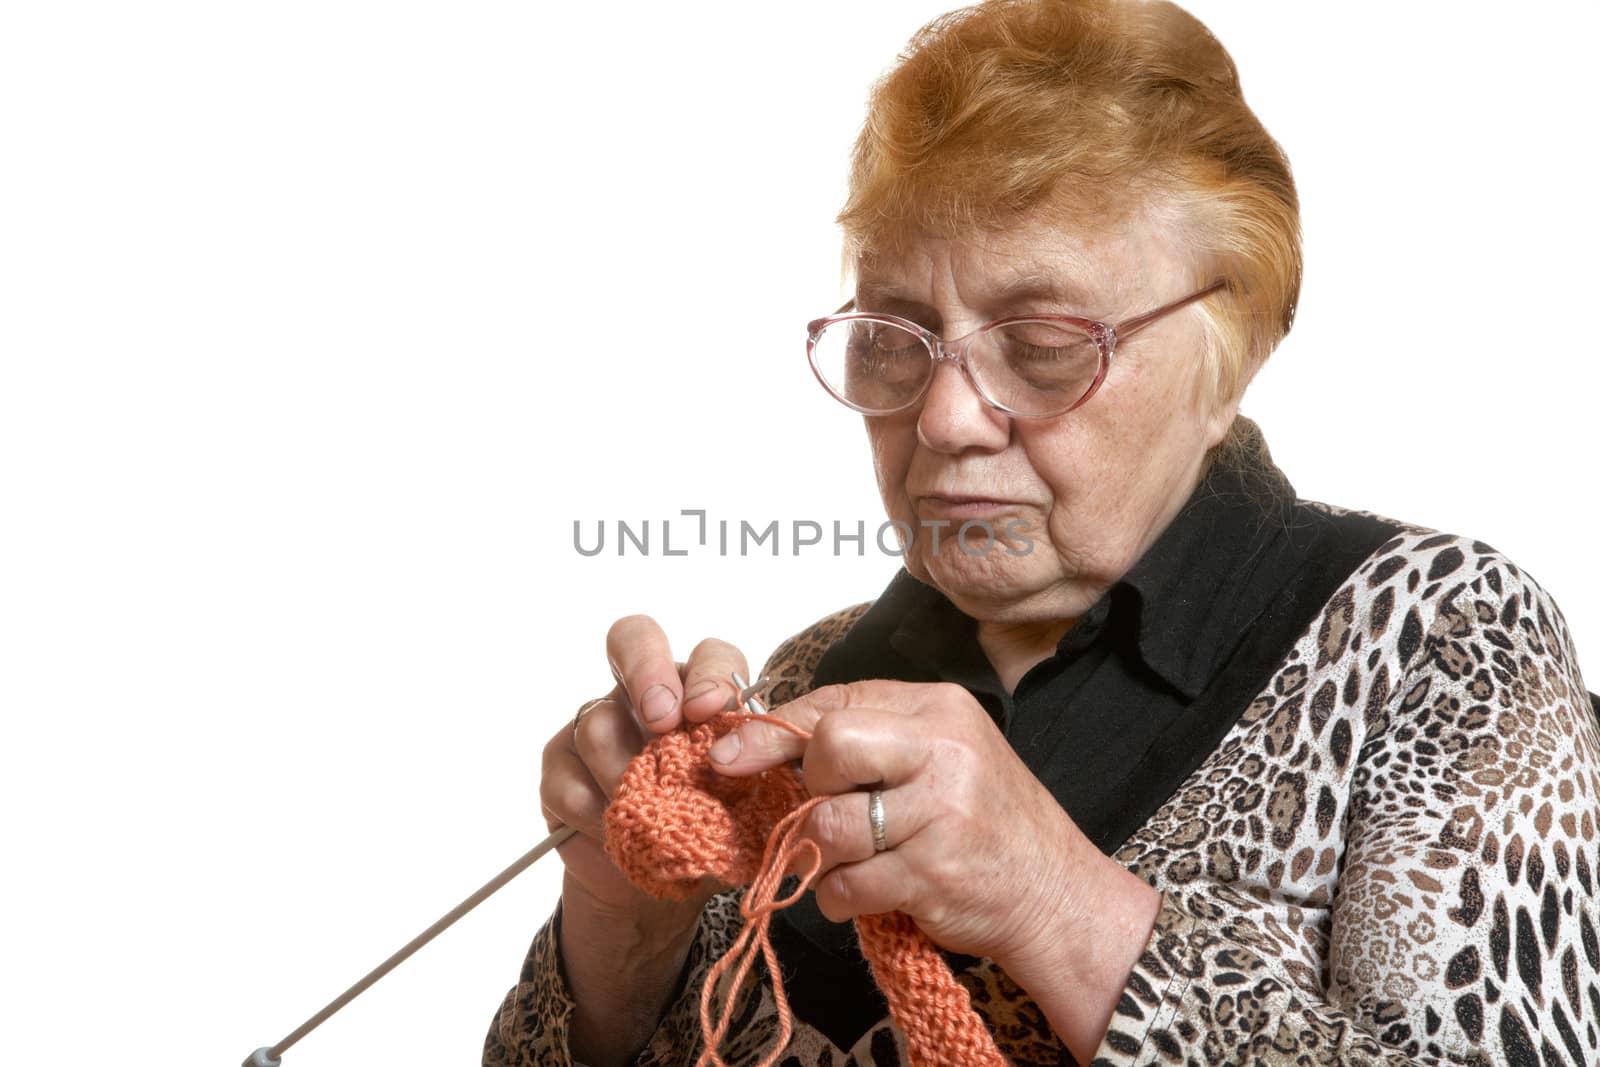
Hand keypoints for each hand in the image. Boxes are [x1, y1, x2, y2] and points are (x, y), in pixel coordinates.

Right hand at [541, 614, 754, 920]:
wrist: (662, 888)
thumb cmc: (713, 832)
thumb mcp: (746, 804)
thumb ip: (748, 773)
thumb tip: (744, 758)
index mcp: (700, 694)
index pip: (709, 654)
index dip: (709, 673)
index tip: (710, 711)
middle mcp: (644, 693)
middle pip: (632, 638)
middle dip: (647, 671)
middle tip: (661, 720)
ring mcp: (597, 724)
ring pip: (599, 724)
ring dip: (626, 777)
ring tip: (650, 818)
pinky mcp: (560, 767)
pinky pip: (568, 782)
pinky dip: (598, 817)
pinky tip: (618, 838)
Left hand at [706, 678, 1161, 1061]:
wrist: (1056, 894)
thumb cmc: (986, 822)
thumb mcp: (940, 757)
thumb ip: (870, 739)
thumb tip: (762, 740)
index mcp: (940, 709)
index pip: (835, 703)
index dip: (773, 732)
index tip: (730, 757)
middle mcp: (944, 750)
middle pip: (829, 749)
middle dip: (815, 790)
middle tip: (841, 812)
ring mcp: (942, 812)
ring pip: (829, 825)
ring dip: (825, 855)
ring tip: (858, 862)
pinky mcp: (932, 874)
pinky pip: (845, 885)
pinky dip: (842, 898)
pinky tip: (871, 894)